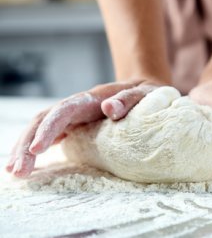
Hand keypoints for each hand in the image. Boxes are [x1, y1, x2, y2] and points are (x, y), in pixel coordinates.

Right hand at [6, 78, 162, 177]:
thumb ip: (128, 100)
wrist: (143, 91)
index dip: (48, 128)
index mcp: (90, 99)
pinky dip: (37, 148)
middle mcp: (76, 106)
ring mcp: (73, 116)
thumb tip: (109, 109)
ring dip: (26, 148)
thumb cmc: (145, 94)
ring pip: (41, 129)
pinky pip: (50, 136)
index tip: (37, 149)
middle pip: (43, 121)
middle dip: (27, 144)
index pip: (62, 111)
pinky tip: (28, 164)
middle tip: (17, 171)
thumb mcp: (143, 94)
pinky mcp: (75, 125)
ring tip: (15, 172)